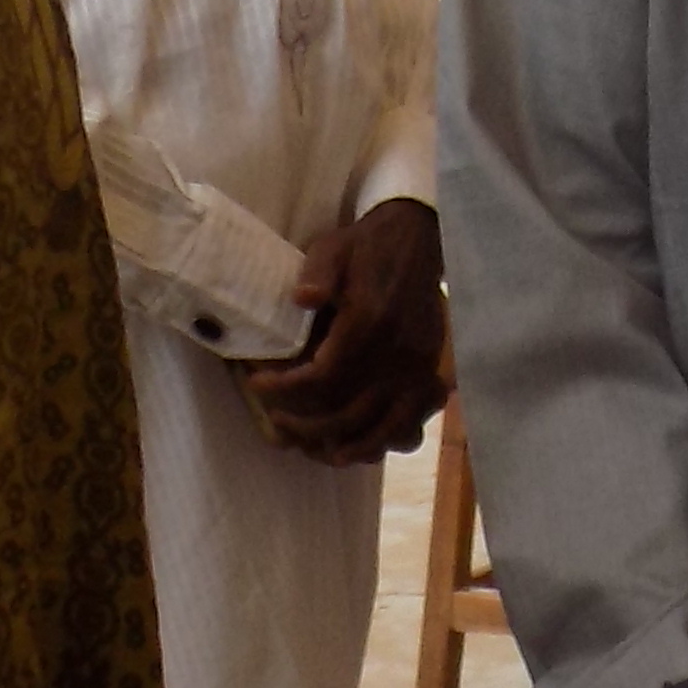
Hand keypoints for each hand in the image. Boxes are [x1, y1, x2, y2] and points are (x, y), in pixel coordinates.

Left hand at [243, 195, 445, 462]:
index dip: (284, 390)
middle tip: (275, 419)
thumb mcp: (333, 248)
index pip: (322, 377)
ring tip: (312, 448)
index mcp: (369, 322)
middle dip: (305, 424)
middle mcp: (397, 352)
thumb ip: (318, 273)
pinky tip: (362, 449)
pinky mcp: (430, 369)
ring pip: (381, 426)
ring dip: (344, 443)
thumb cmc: (366, 246)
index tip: (257, 384)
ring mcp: (418, 365)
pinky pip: (412, 419)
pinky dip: (386, 440)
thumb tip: (302, 299)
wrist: (418, 238)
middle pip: (346, 411)